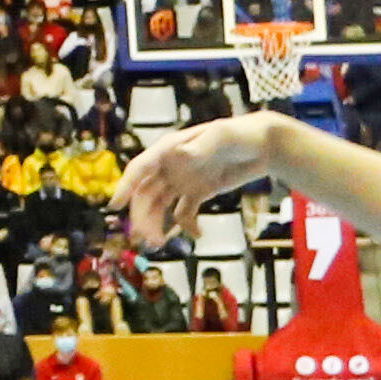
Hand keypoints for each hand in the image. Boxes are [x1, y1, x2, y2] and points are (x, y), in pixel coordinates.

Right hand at [115, 111, 281, 248]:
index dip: (125, 186)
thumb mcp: (222, 137)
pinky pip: (184, 213)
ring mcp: (183, 181)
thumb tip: (175, 155)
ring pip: (161, 206)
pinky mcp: (198, 192)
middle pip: (146, 194)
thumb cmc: (242, 134)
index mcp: (170, 150)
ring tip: (160, 244)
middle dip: (143, 217)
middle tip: (150, 240)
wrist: (265, 145)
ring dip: (157, 225)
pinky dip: (187, 226)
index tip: (115, 206)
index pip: (140, 168)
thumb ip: (199, 148)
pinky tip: (198, 235)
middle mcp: (171, 167)